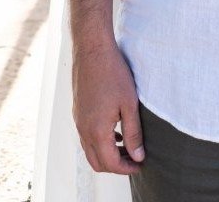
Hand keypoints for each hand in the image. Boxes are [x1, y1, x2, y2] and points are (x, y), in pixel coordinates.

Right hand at [72, 36, 144, 174]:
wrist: (92, 49)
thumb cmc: (112, 73)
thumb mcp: (129, 104)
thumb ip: (133, 133)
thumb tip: (137, 156)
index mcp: (96, 131)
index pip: (110, 163)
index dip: (127, 168)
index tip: (141, 164)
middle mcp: (83, 129)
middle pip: (97, 162)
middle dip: (116, 166)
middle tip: (134, 159)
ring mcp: (78, 120)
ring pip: (90, 149)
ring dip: (107, 153)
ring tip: (127, 146)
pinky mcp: (78, 111)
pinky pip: (87, 136)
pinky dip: (100, 141)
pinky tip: (115, 131)